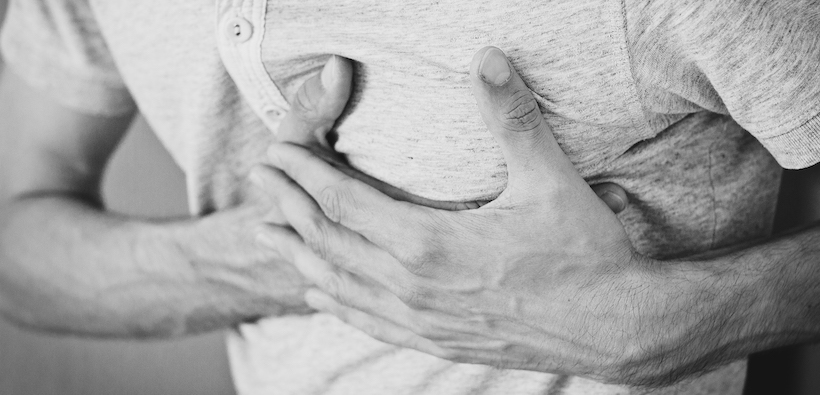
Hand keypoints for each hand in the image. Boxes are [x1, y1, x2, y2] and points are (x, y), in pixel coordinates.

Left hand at [250, 48, 701, 385]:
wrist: (613, 328)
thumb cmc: (583, 254)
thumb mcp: (548, 179)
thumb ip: (512, 117)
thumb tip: (487, 57)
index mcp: (428, 243)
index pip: (343, 203)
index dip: (304, 175)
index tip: (275, 152)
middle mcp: (412, 286)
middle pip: (329, 241)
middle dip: (289, 206)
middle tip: (261, 179)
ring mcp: (420, 319)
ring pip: (339, 284)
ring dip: (300, 254)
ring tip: (267, 235)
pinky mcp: (436, 340)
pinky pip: (368, 321)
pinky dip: (335, 301)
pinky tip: (320, 294)